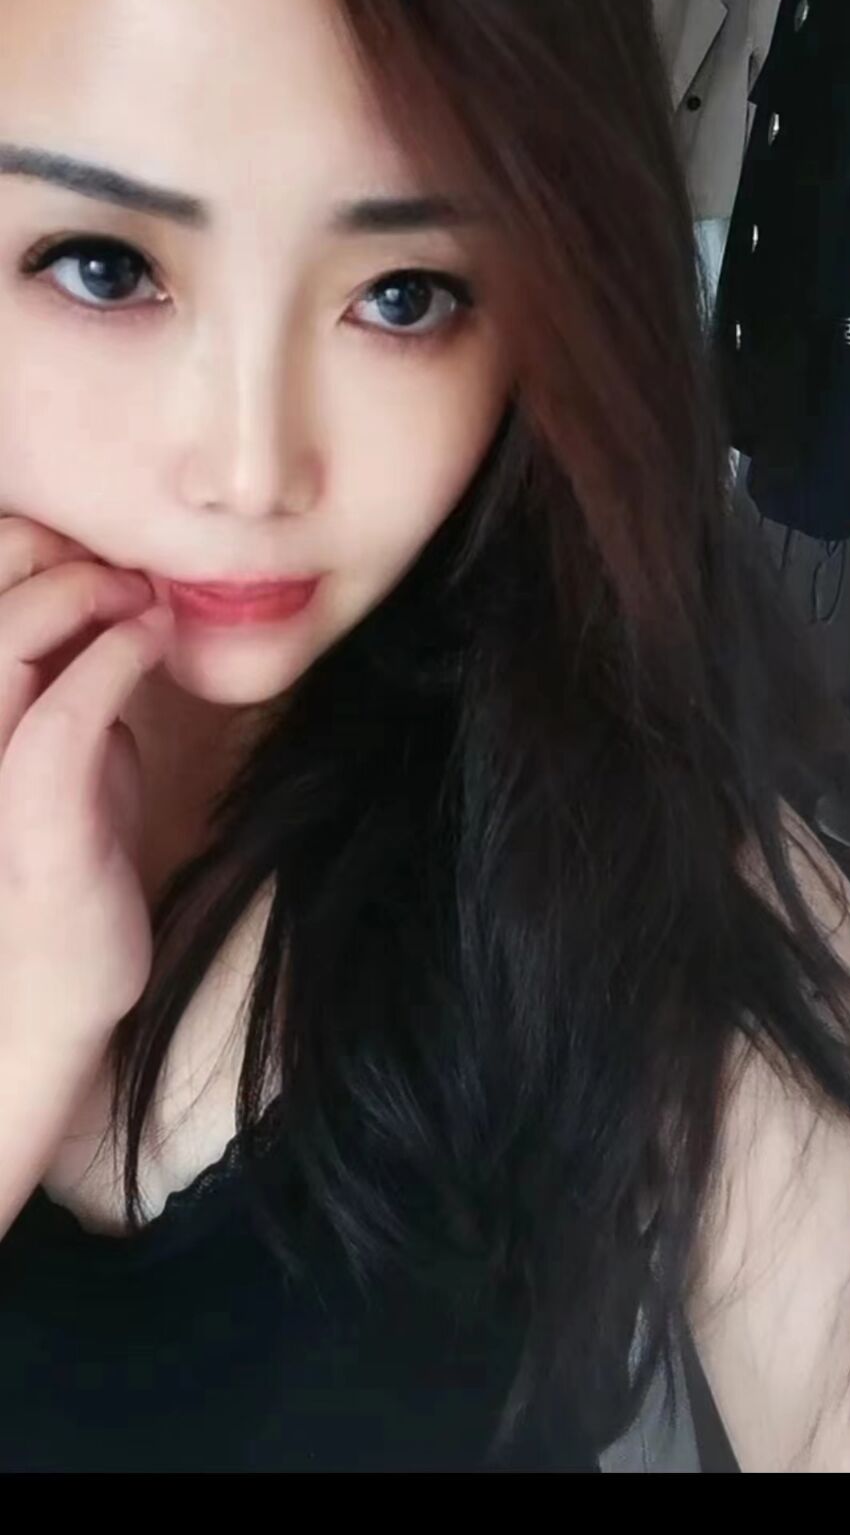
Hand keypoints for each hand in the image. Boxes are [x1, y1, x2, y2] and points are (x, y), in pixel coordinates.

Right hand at [0, 516, 172, 1059]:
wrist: (56, 991)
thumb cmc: (66, 867)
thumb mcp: (69, 754)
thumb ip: (72, 685)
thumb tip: (110, 619)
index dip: (21, 542)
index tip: (96, 548)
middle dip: (45, 550)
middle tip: (119, 564)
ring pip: (3, 638)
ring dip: (78, 594)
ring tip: (137, 597)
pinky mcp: (30, 816)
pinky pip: (63, 714)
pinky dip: (114, 659)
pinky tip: (150, 640)